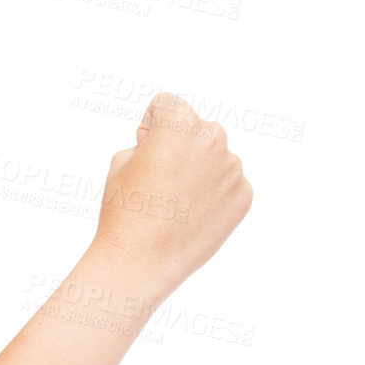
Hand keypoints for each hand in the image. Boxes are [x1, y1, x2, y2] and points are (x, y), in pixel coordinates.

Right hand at [92, 90, 252, 301]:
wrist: (141, 261)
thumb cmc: (125, 212)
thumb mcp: (120, 162)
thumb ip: (149, 142)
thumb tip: (171, 146)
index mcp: (180, 124)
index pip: (168, 104)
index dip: (150, 124)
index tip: (144, 148)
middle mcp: (214, 139)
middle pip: (196, 130)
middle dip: (179, 146)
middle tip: (159, 179)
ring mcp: (233, 168)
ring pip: (214, 158)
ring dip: (198, 171)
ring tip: (174, 203)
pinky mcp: (244, 196)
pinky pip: (227, 184)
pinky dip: (212, 195)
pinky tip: (190, 216)